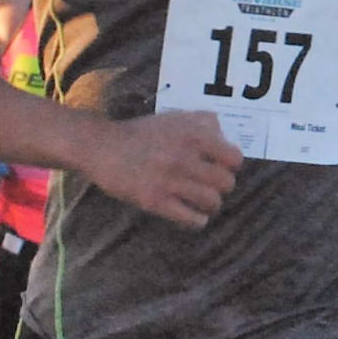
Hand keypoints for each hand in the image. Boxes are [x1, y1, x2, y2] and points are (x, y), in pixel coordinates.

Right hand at [84, 109, 242, 227]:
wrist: (103, 147)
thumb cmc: (141, 133)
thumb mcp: (174, 117)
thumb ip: (203, 121)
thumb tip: (224, 134)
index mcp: (194, 135)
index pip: (234, 158)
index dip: (230, 165)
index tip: (220, 167)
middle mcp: (185, 157)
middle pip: (227, 183)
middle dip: (221, 187)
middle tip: (209, 186)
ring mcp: (170, 181)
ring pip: (212, 202)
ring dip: (209, 205)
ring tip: (201, 202)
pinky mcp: (155, 201)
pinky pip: (191, 219)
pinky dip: (196, 220)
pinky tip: (191, 216)